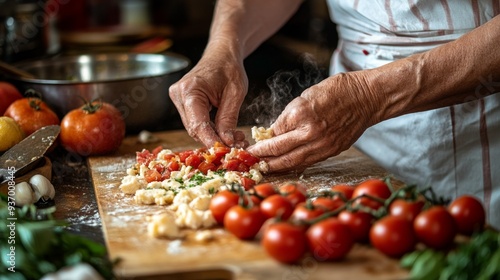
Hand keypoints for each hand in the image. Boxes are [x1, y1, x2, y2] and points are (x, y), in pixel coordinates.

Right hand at [169, 44, 248, 147]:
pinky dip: (211, 129)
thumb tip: (227, 142)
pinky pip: (196, 122)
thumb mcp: (235, 92)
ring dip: (214, 136)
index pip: (198, 124)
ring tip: (235, 137)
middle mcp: (179, 95)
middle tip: (238, 145)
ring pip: (195, 128)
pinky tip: (226, 131)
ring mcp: (178, 99)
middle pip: (195, 129)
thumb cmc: (229, 67)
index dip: (212, 141)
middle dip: (215, 140)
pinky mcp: (183, 103)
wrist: (221, 53)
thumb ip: (228, 118)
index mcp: (190, 90)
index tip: (226, 152)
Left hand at [247, 71, 379, 172]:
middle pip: (278, 151)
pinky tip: (285, 166)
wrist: (367, 97)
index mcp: (300, 113)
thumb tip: (275, 132)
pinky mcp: (331, 151)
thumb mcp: (306, 96)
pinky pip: (307, 162)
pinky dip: (293, 165)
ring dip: (275, 166)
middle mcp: (309, 132)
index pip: (274, 132)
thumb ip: (289, 116)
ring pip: (292, 161)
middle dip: (262, 157)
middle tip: (250, 160)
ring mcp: (322, 144)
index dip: (261, 140)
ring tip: (264, 167)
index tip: (251, 145)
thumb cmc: (337, 90)